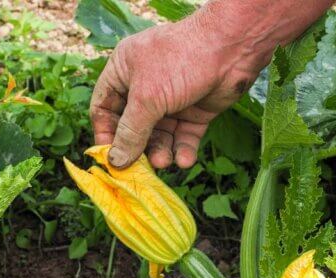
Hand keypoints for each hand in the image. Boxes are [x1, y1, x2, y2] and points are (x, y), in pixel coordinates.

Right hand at [90, 14, 260, 169]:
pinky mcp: (194, 112)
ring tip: (165, 162)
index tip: (109, 159)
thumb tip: (115, 161)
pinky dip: (183, 150)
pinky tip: (185, 160)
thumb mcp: (147, 97)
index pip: (104, 108)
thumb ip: (130, 131)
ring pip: (159, 136)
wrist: (231, 49)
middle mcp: (145, 87)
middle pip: (133, 127)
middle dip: (137, 148)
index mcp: (124, 72)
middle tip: (140, 170)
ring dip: (161, 152)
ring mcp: (171, 100)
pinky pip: (183, 137)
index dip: (106, 134)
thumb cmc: (181, 60)